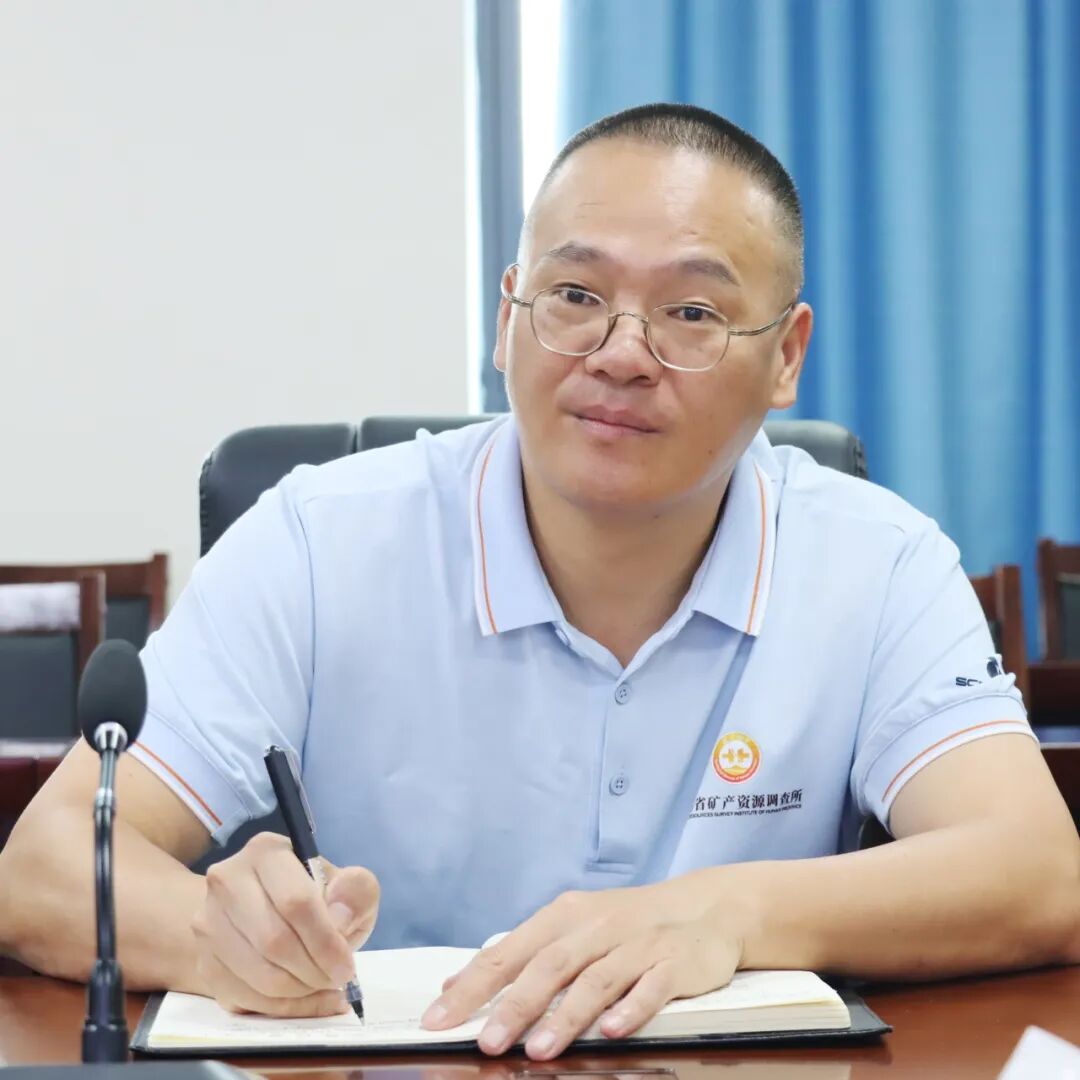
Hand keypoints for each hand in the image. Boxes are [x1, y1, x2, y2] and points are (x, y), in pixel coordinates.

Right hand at [192, 831, 379, 1016]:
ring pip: (258, 975)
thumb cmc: (315, 895)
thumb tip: (340, 919)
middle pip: (274, 941)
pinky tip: (304, 1000)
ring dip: (298, 991)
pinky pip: (244, 997)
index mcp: (266, 852)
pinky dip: (281, 1008)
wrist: (264, 910)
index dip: (325, 941)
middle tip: (335, 979)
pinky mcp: (204, 960)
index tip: (346, 966)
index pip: (296, 902)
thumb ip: (356, 892)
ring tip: (321, 986)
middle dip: (313, 970)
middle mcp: (227, 881)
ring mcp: (208, 922)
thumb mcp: (347, 885)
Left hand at [421, 881, 744, 1059]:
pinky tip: (612, 1031)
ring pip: (594, 979)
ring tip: (539, 1049)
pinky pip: (650, 986)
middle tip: (487, 1042)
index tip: (437, 1018)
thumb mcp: (571, 929)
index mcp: (563, 917)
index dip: (472, 986)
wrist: (705, 907)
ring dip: (565, 1016)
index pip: (508, 952)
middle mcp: (595, 926)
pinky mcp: (673, 961)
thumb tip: (454, 985)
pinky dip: (631, 1008)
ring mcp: (635, 943)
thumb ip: (519, 956)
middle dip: (514, 1006)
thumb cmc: (627, 924)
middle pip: (548, 966)